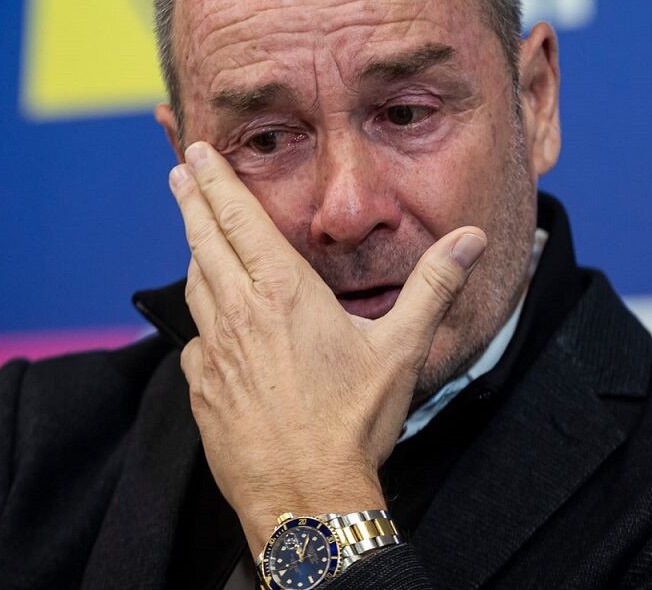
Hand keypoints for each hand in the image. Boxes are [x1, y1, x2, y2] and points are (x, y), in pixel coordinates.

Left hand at [169, 142, 486, 555]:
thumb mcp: (401, 349)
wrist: (305, 496)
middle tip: (180, 172)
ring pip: (195, 287)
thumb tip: (470, 239)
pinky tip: (211, 323)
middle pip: (204, 242)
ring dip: (194, 253)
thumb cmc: (353, 423)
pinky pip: (196, 340)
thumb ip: (433, 286)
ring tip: (195, 234)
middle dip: (192, 201)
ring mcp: (215, 352)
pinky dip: (202, 320)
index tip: (197, 155)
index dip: (216, 182)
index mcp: (283, 292)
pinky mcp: (202, 388)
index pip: (239, 220)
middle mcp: (239, 313)